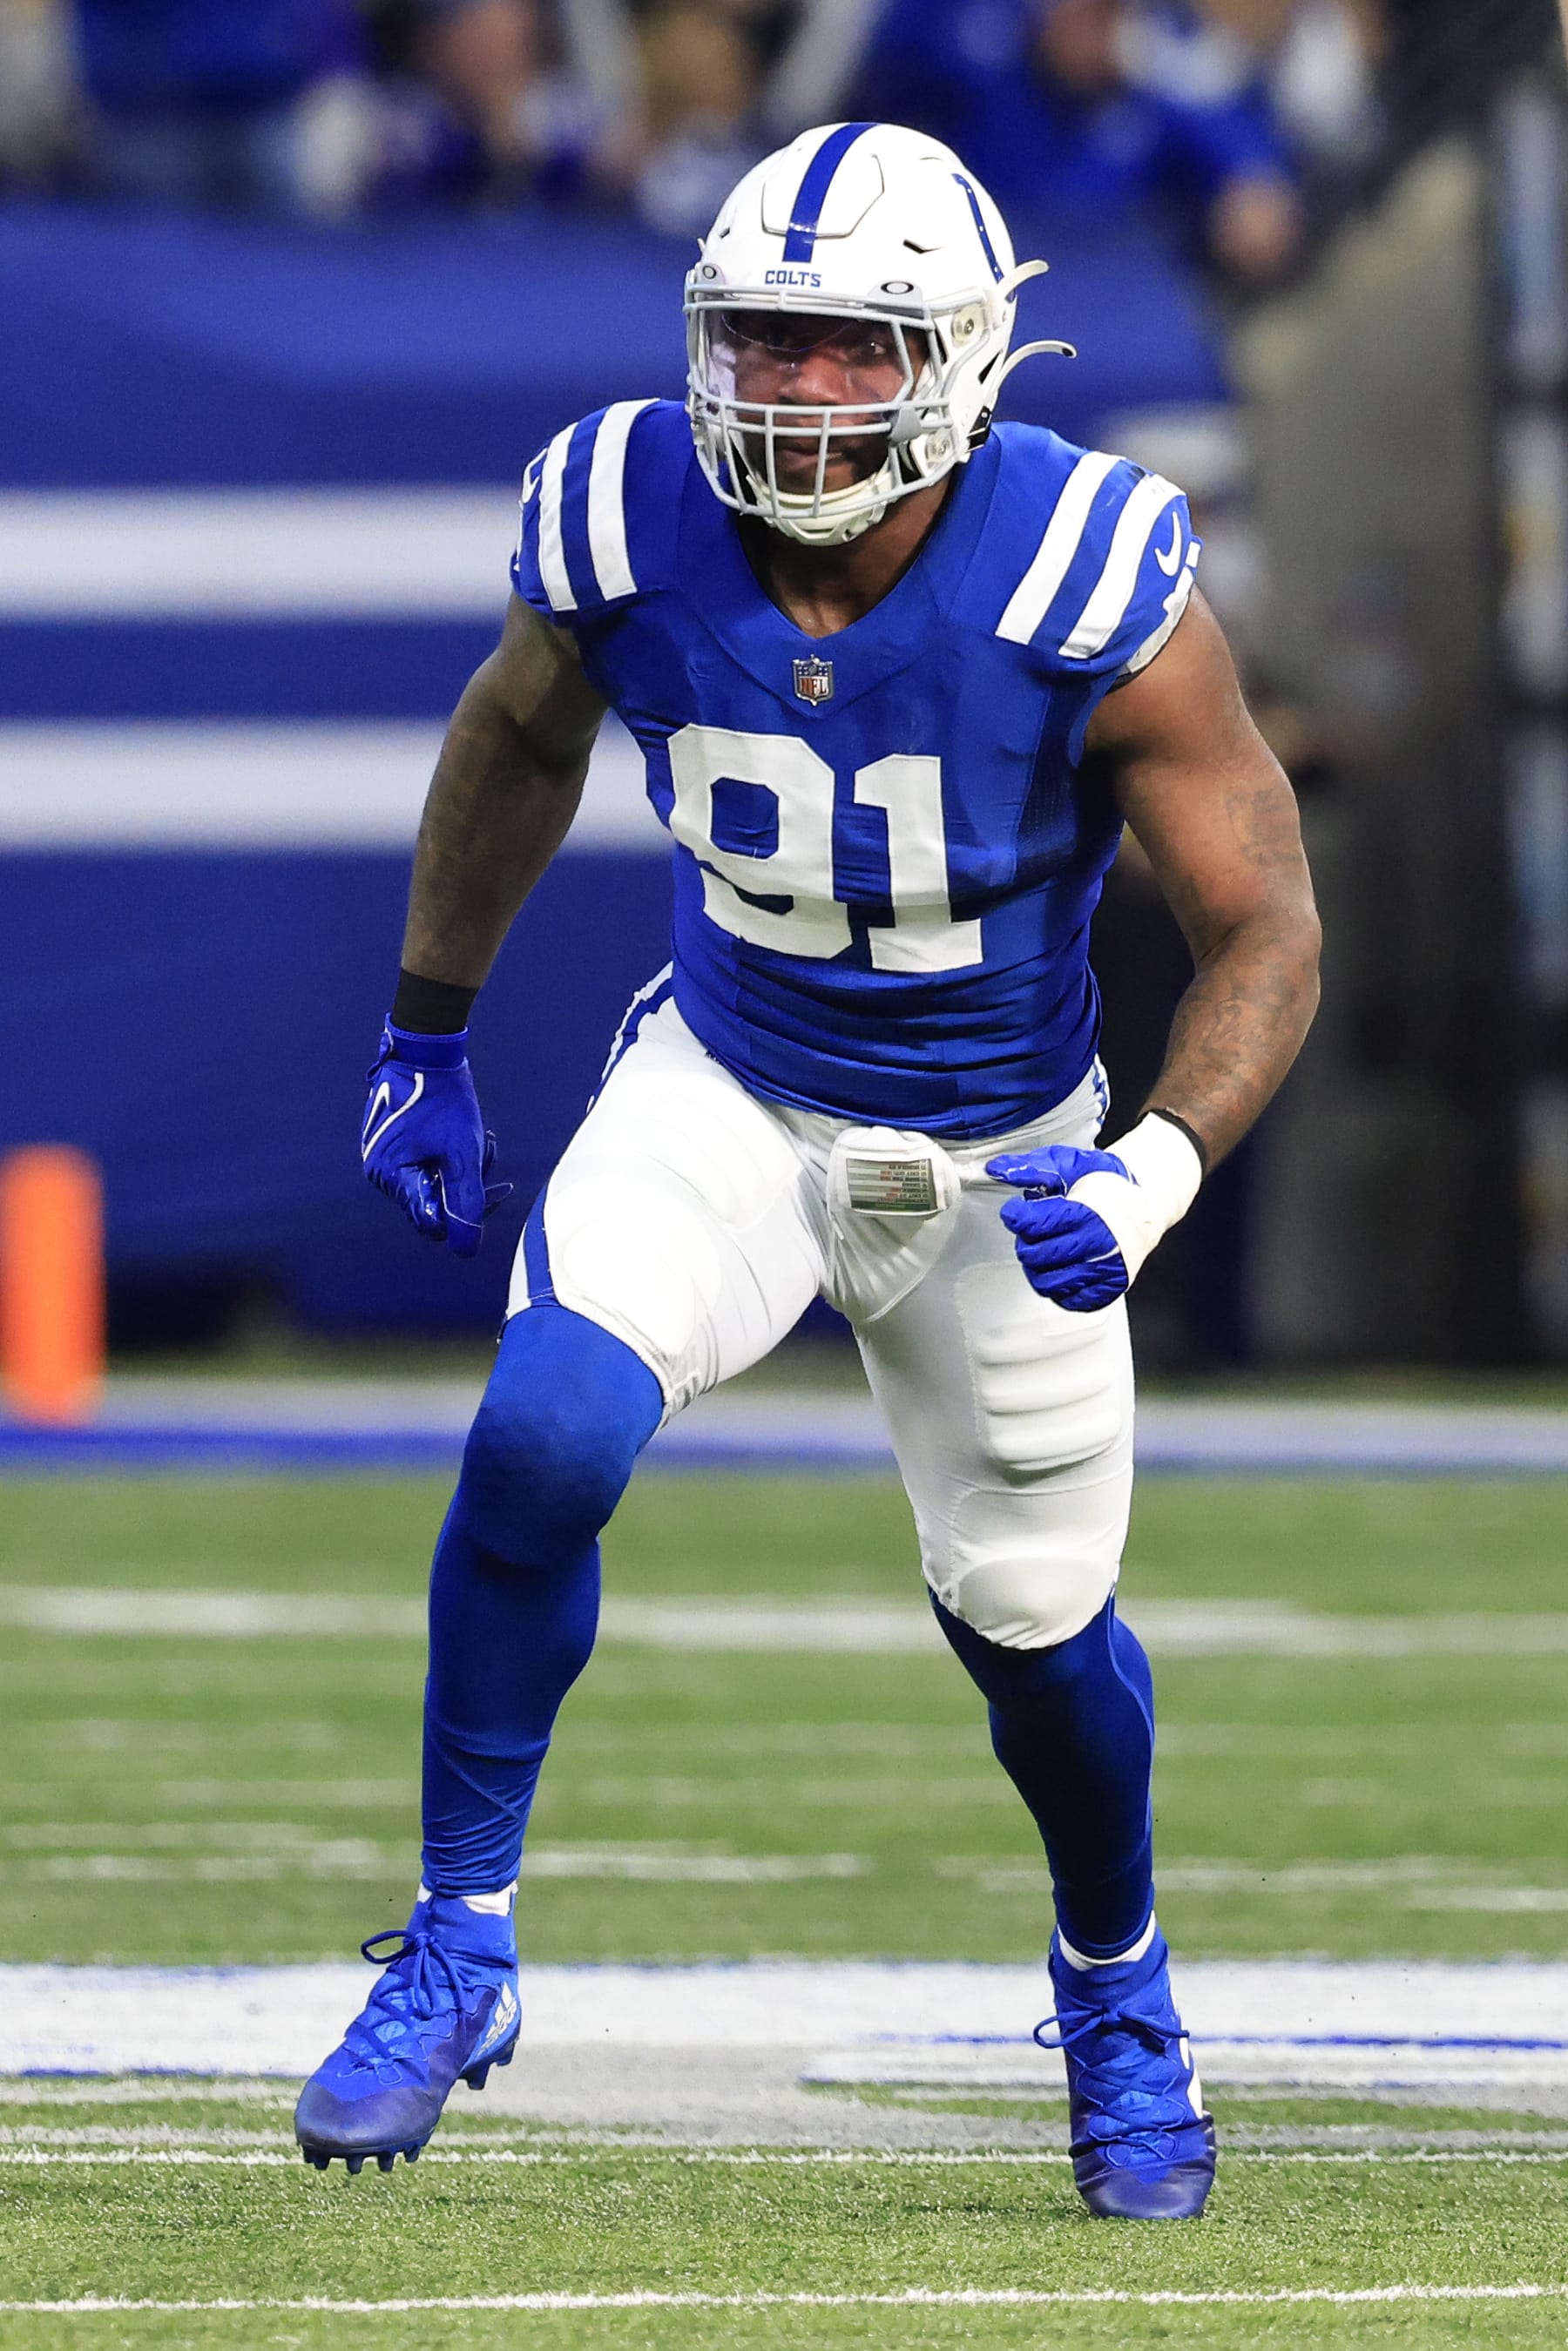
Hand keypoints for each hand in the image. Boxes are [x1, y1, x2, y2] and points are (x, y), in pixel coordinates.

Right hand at [361, 1023, 510, 1259]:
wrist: (425, 1053)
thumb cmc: (445, 1100)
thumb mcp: (464, 1152)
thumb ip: (466, 1201)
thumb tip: (465, 1249)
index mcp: (393, 1177)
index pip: (431, 1223)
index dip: (464, 1215)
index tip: (492, 1191)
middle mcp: (381, 1173)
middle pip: (432, 1205)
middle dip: (465, 1185)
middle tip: (486, 1155)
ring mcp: (383, 1158)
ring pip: (432, 1185)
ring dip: (460, 1169)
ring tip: (477, 1139)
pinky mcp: (391, 1145)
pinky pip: (424, 1166)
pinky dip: (448, 1157)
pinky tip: (463, 1136)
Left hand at [987, 1144, 1134, 1311]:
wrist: (1145, 1203)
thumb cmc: (1105, 1183)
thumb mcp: (1069, 1164)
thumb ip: (1031, 1168)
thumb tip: (997, 1169)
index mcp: (1086, 1213)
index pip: (1033, 1225)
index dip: (1016, 1217)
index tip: (1016, 1211)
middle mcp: (1097, 1245)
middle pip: (1036, 1256)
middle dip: (1026, 1242)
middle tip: (1035, 1229)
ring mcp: (1104, 1271)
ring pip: (1048, 1283)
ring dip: (1037, 1267)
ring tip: (1047, 1247)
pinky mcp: (1108, 1289)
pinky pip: (1069, 1301)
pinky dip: (1057, 1287)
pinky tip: (1061, 1267)